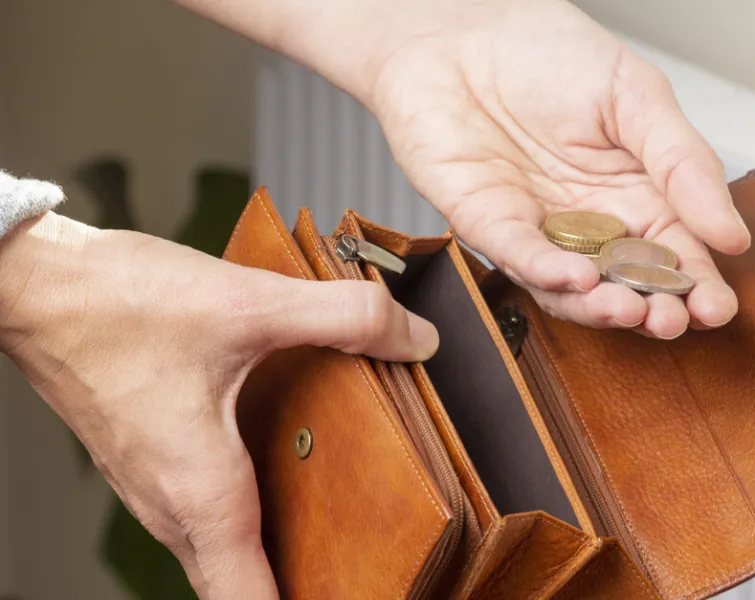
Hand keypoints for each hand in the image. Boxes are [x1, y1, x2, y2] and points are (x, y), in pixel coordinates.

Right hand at [0, 212, 438, 598]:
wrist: (30, 282)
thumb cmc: (115, 303)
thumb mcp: (250, 304)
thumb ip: (345, 318)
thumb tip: (417, 338)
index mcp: (201, 490)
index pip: (250, 599)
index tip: (353, 599)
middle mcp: (169, 503)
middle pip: (238, 584)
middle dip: (296, 585)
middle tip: (357, 574)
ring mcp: (149, 484)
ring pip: (214, 549)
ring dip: (265, 554)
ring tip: (330, 538)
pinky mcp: (141, 457)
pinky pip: (196, 513)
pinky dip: (240, 515)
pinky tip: (279, 473)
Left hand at [367, 0, 751, 338]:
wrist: (462, 26)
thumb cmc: (546, 49)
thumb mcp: (638, 95)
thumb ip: (684, 163)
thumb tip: (730, 233)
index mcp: (635, 191)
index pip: (675, 252)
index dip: (697, 285)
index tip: (717, 307)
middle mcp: (590, 220)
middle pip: (628, 283)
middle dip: (655, 310)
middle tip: (674, 321)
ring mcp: (540, 228)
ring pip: (574, 288)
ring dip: (603, 307)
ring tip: (631, 310)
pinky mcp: (488, 224)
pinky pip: (520, 258)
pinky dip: (549, 273)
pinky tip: (579, 278)